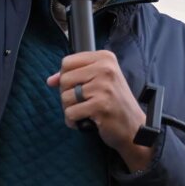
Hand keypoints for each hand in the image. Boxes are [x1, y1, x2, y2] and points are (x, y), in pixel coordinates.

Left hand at [47, 51, 150, 171]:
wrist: (134, 127)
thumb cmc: (114, 103)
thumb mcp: (99, 81)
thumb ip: (74, 76)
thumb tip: (50, 80)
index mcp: (105, 58)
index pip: (67, 62)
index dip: (65, 78)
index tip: (76, 88)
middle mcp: (105, 69)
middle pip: (64, 79)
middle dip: (68, 95)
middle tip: (83, 103)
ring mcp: (103, 87)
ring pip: (65, 97)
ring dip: (70, 109)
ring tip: (85, 112)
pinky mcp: (100, 105)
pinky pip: (70, 113)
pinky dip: (73, 121)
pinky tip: (85, 122)